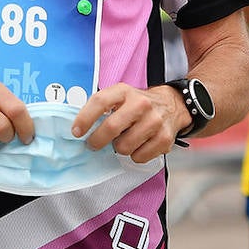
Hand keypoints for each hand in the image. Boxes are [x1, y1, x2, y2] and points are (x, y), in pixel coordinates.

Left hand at [71, 82, 186, 163]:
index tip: (76, 131)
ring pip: (124, 147)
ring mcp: (155, 121)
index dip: (85, 118)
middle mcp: (141, 104)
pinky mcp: (164, 138)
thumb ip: (102, 108)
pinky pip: (139, 157)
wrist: (172, 105)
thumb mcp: (120, 96)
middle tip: (93, 144)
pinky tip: (139, 144)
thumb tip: (80, 128)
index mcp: (125, 91)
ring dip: (119, 148)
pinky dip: (135, 155)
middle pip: (111, 128)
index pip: (100, 101)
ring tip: (124, 140)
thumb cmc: (138, 104)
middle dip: (97, 141)